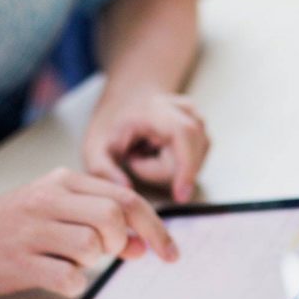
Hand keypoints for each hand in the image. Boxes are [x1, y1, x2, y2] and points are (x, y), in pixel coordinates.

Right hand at [0, 167, 178, 296]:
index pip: (126, 199)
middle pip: (114, 218)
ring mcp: (31, 230)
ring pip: (92, 247)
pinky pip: (68, 278)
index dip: (155, 229)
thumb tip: (144, 245)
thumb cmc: (15, 225)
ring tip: (70, 260)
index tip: (170, 254)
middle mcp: (48, 199)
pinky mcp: (19, 262)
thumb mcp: (59, 212)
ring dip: (93, 262)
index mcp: (63, 181)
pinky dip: (72, 283)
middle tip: (105, 253)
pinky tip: (56, 276)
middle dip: (121, 243)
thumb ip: (102, 222)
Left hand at [83, 91, 209, 202]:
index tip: (181, 196)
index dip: (186, 166)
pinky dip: (177, 166)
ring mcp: (198, 120)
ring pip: (194, 162)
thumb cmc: (111, 127)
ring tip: (144, 153)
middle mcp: (184, 110)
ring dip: (167, 169)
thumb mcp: (95, 149)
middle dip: (161, 171)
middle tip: (134, 158)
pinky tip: (158, 155)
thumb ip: (104, 170)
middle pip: (189, 156)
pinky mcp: (203, 133)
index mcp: (156, 109)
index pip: (183, 134)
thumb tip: (126, 189)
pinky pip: (196, 161)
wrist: (127, 102)